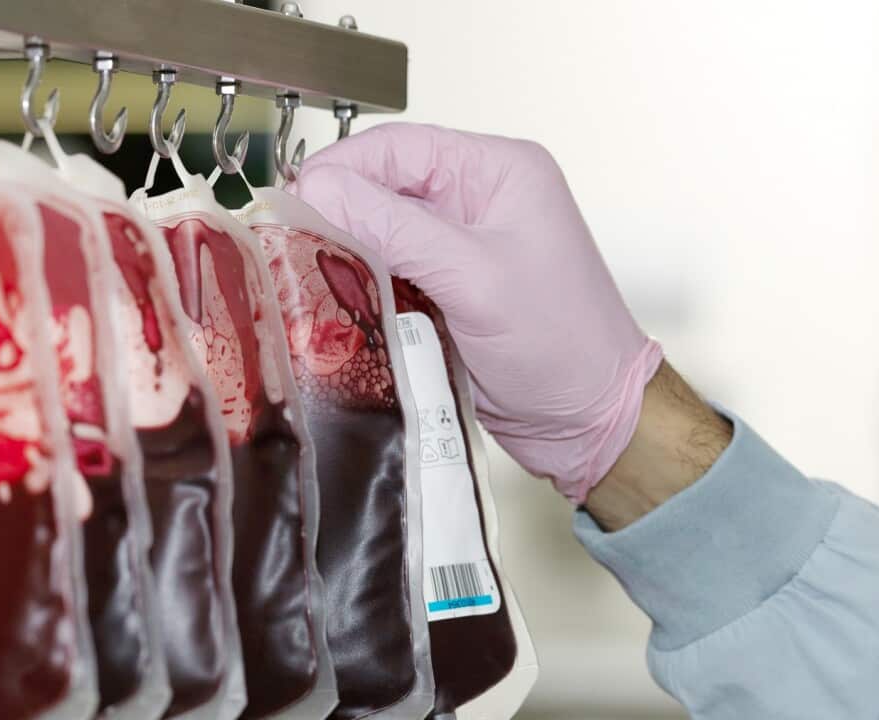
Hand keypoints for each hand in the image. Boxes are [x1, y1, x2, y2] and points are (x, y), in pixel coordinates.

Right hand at [294, 123, 663, 502]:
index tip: (294, 202)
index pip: (399, 147)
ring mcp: (461, 247)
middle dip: (338, 214)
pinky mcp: (447, 291)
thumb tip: (320, 187)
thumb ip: (396, 231)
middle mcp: (477, 199)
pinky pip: (389, 275)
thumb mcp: (474, 279)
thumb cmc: (561, 344)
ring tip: (301, 273)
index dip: (342, 170)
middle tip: (287, 243)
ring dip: (346, 254)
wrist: (591, 423)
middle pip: (383, 188)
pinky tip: (334, 302)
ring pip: (380, 234)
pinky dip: (362, 287)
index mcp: (497, 172)